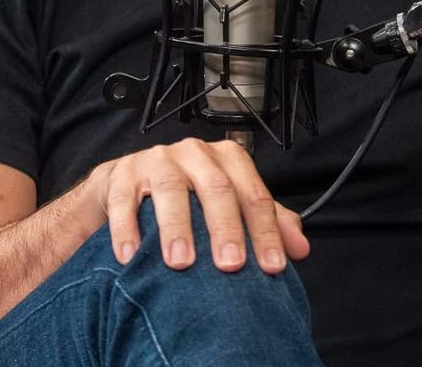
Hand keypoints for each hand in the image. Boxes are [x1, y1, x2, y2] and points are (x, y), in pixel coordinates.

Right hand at [85, 138, 310, 274]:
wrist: (125, 187)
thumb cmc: (186, 197)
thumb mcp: (227, 205)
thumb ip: (265, 222)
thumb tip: (299, 249)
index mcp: (227, 160)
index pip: (253, 194)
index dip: (265, 231)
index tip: (272, 266)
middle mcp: (195, 154)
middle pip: (216, 188)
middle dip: (225, 228)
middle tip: (230, 265)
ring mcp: (157, 160)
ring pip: (171, 189)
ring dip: (177, 228)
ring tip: (181, 263)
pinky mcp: (121, 174)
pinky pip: (124, 200)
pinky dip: (127, 229)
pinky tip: (131, 257)